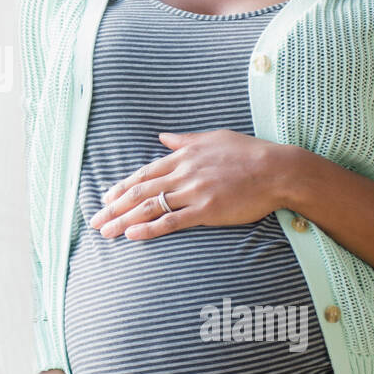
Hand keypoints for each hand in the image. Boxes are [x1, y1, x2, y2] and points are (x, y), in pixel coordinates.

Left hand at [89, 129, 287, 240]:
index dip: (122, 186)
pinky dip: (149, 229)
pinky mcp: (206, 210)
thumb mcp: (213, 138)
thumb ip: (184, 140)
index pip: (144, 173)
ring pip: (149, 207)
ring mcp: (193, 192)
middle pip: (139, 191)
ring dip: (123, 220)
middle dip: (114, 206)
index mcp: (183, 156)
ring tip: (106, 232)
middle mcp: (183, 173)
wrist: (278, 169)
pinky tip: (132, 236)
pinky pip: (171, 222)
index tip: (106, 197)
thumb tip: (162, 137)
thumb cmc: (249, 153)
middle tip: (95, 220)